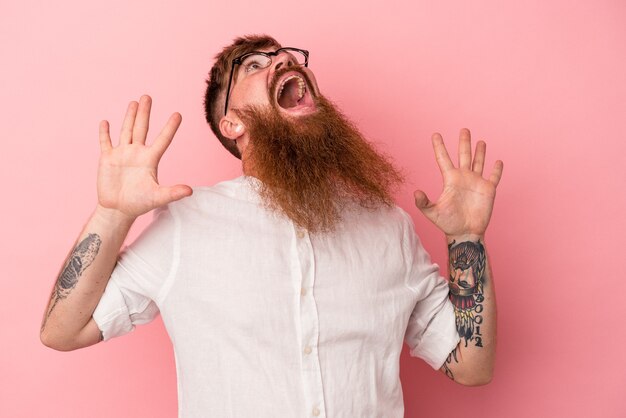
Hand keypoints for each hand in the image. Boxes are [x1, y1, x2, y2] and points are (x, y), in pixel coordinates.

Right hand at [97, 95, 191, 219]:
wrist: (118, 210)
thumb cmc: (139, 204)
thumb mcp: (157, 197)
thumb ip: (172, 193)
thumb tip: (190, 191)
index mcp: (150, 159)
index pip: (163, 140)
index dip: (170, 127)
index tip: (178, 114)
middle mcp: (137, 153)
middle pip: (142, 128)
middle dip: (144, 113)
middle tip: (147, 96)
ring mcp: (122, 154)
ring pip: (126, 130)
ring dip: (129, 117)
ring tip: (133, 102)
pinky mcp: (107, 159)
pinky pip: (105, 142)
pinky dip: (104, 133)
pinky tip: (105, 122)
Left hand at [413, 128, 502, 236]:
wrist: (464, 233)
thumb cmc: (447, 223)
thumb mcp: (432, 212)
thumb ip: (423, 203)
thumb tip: (415, 193)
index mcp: (450, 179)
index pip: (443, 158)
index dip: (439, 146)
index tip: (435, 134)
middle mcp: (463, 177)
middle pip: (463, 155)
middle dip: (464, 142)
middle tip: (464, 129)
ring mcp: (476, 182)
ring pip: (478, 162)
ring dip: (480, 152)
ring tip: (480, 141)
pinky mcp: (488, 190)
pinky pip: (494, 177)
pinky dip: (497, 169)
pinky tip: (498, 161)